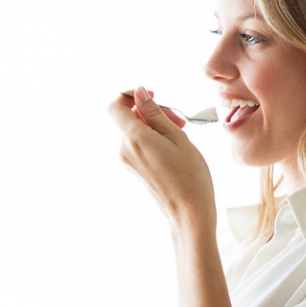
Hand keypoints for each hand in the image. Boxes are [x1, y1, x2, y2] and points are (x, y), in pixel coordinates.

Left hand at [108, 86, 216, 226]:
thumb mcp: (176, 136)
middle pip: (130, 118)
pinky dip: (154, 140)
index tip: (152, 95)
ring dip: (156, 126)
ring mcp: (128, 162)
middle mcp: (125, 150)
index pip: (116, 106)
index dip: (130, 95)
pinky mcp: (135, 170)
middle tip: (179, 120)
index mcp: (134, 139)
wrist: (189, 213)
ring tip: (181, 134)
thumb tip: (139, 93)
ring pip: (136, 132)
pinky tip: (173, 148)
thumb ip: (155, 113)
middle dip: (153, 112)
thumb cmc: (190, 175)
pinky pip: (139, 146)